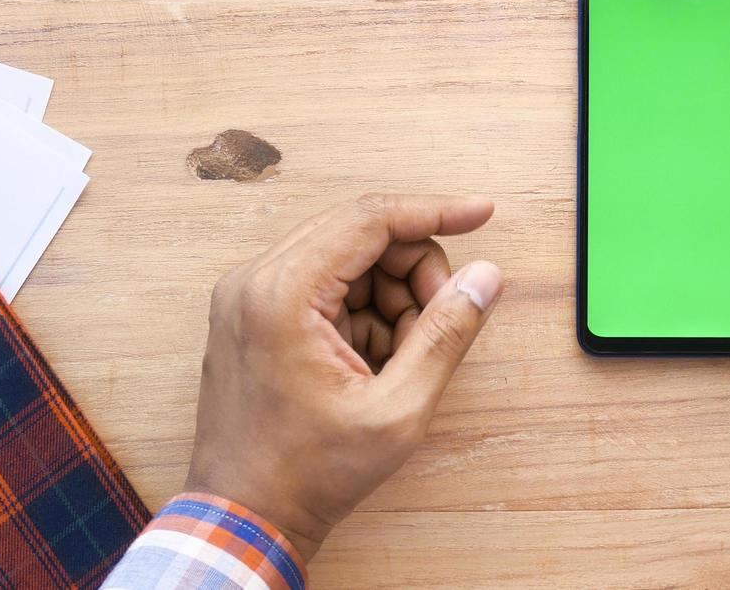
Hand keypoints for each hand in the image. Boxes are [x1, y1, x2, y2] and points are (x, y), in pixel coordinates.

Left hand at [185, 194, 502, 560]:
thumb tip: (485, 276)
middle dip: (415, 271)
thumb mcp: (396, 410)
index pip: (370, 219)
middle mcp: (256, 280)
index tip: (481, 213)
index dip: (434, 211)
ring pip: (347, 259)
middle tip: (441, 322)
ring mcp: (250, 296)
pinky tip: (374, 363)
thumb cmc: (307, 474)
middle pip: (361, 234)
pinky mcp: (254, 313)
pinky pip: (327, 285)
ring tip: (401, 359)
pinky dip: (364, 312)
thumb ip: (446, 335)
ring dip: (392, 295)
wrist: (244, 518)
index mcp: (283, 293)